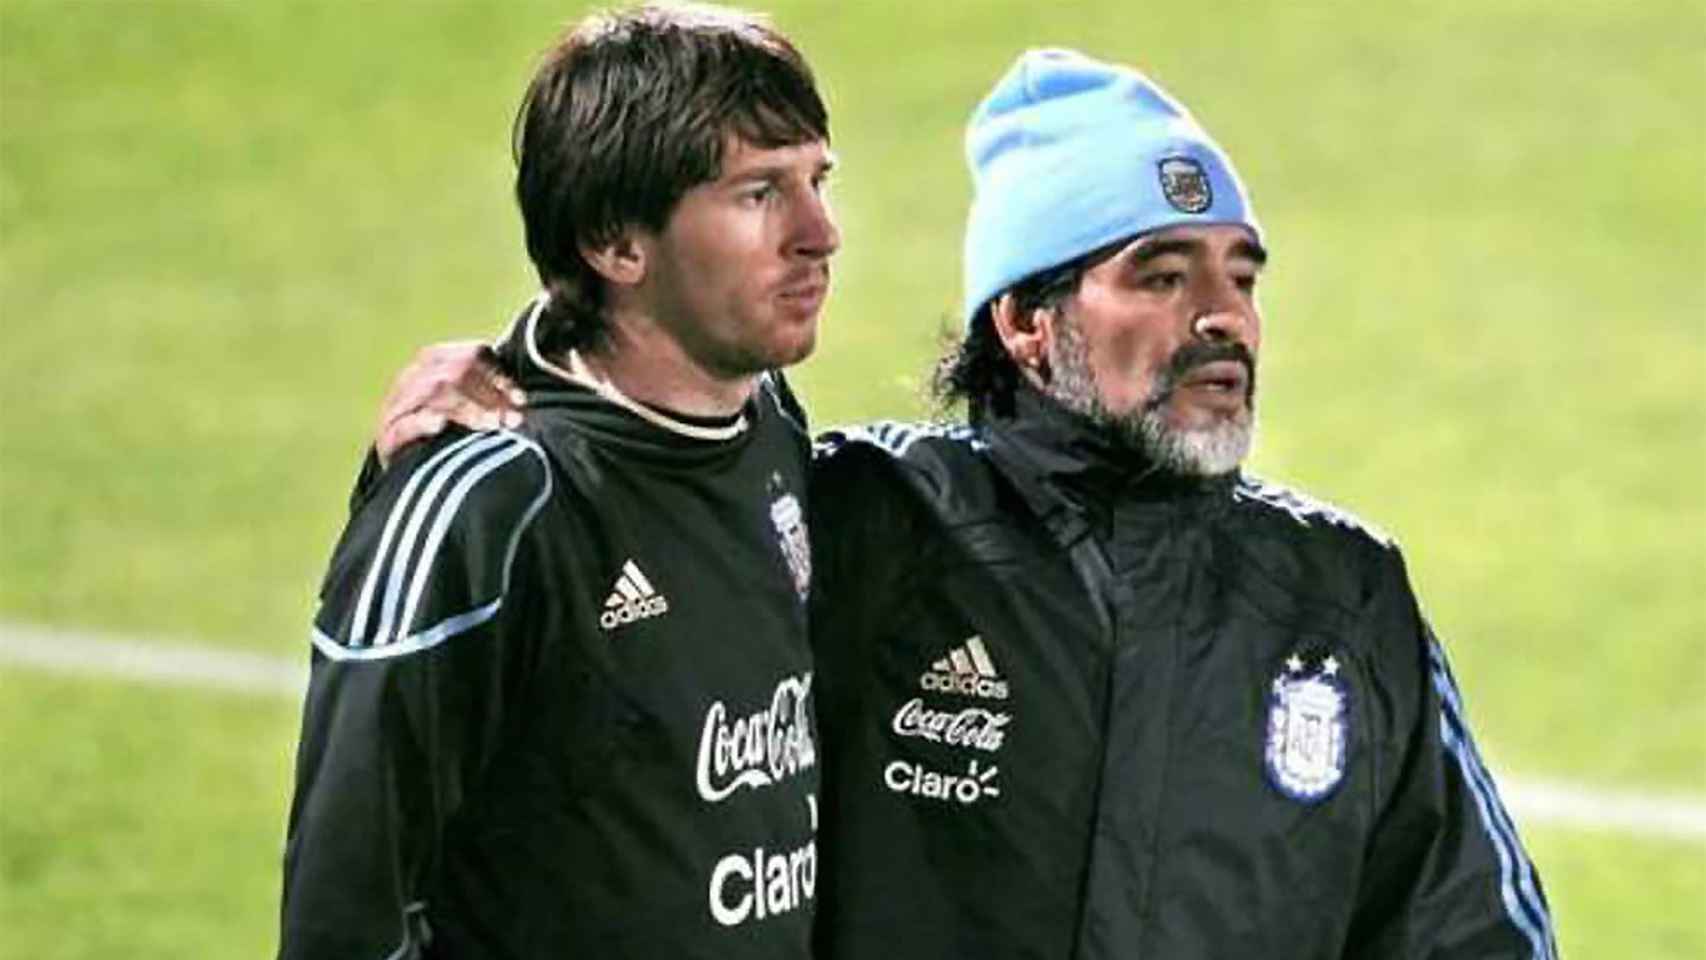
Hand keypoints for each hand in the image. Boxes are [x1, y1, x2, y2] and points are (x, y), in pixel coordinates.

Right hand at [375, 341, 525, 466]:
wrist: (416, 475)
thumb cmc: (452, 436)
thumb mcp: (472, 409)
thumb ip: (491, 395)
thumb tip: (522, 399)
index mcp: (434, 363)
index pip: (469, 355)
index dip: (498, 375)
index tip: (520, 400)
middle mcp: (412, 379)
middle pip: (453, 372)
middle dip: (487, 394)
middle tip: (511, 418)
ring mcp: (397, 407)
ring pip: (432, 392)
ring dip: (466, 408)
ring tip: (491, 425)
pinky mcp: (387, 437)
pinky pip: (402, 425)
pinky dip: (422, 422)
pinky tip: (440, 426)